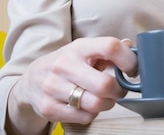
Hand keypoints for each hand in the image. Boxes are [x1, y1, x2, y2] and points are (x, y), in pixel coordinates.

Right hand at [6, 37, 136, 133]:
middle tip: (119, 90)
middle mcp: (64, 65)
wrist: (31, 80)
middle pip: (104, 84)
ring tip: (105, 98)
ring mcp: (53, 87)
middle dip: (119, 91)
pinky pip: (84, 117)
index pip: (110, 46)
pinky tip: (88, 106)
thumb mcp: (86, 50)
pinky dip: (92, 114)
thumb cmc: (68, 63)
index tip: (133, 70)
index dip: (128, 60)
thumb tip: (131, 46)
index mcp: (79, 47)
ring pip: (95, 104)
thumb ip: (109, 49)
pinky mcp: (48, 108)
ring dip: (107, 104)